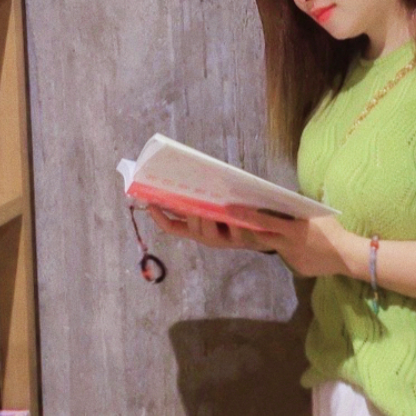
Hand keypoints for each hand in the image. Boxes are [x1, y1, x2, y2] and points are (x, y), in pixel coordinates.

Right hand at [145, 205, 266, 250]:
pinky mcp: (241, 239)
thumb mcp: (216, 208)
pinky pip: (235, 231)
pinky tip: (232, 209)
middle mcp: (207, 237)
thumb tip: (185, 175)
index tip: (148, 203)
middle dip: (187, 213)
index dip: (159, 217)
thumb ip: (201, 198)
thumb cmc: (238, 215)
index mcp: (197, 229)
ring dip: (204, 218)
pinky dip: (232, 219)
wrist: (267, 234)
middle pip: (190, 227)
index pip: (172, 227)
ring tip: (204, 207)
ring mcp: (224, 240)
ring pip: (207, 232)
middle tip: (185, 197)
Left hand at [226, 207, 359, 277]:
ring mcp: (291, 259)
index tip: (230, 210)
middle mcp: (287, 246)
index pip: (264, 222)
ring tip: (274, 232)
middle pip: (261, 237)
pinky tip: (298, 247)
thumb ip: (299, 207)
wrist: (346, 256)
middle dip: (250, 229)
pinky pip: (287, 256)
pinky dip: (288, 250)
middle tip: (240, 221)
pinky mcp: (296, 268)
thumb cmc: (333, 230)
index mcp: (292, 230)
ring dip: (271, 239)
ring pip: (274, 247)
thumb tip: (285, 197)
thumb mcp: (316, 213)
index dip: (246, 216)